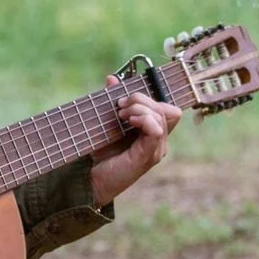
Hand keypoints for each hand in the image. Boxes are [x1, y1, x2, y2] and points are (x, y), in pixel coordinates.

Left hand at [90, 76, 182, 205]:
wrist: (90, 180)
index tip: (125, 99)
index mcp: (154, 132)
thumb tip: (112, 78)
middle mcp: (159, 142)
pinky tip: (129, 121)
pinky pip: (157, 131)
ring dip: (140, 109)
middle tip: (120, 106)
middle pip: (167, 109)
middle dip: (142, 100)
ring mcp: (156, 150)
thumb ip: (112, 101)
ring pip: (161, 117)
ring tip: (121, 115)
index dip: (149, 97)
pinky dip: (144, 120)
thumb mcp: (107, 122)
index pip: (167, 108)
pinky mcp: (148, 157)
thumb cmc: (101, 154)